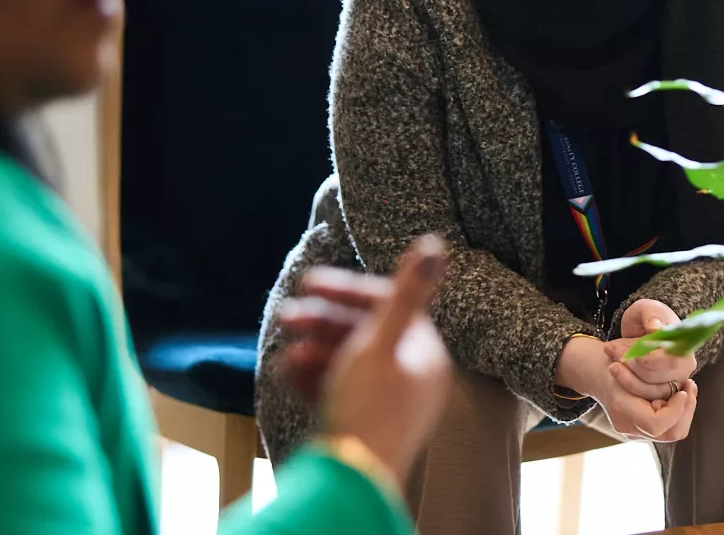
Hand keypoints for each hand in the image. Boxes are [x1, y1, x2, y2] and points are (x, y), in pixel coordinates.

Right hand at [278, 235, 451, 484]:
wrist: (349, 479)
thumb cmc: (369, 407)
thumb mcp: (382, 341)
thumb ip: (405, 292)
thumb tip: (436, 244)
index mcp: (426, 355)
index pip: (387, 305)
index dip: (346, 291)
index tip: (309, 283)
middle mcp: (413, 378)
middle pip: (364, 333)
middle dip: (323, 323)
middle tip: (287, 317)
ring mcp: (388, 402)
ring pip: (347, 362)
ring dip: (314, 352)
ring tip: (288, 357)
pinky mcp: (363, 422)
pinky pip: (338, 389)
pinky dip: (315, 379)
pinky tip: (290, 375)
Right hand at [556, 335, 698, 441]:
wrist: (596, 372)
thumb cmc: (614, 360)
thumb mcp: (631, 360)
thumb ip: (652, 374)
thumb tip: (680, 384)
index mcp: (621, 409)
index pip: (657, 424)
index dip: (676, 409)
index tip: (683, 389)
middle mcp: (628, 426)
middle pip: (670, 434)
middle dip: (686, 410)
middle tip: (689, 387)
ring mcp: (635, 431)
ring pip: (672, 433)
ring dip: (684, 411)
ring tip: (686, 389)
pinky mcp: (641, 430)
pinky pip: (667, 427)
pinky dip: (677, 411)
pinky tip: (678, 394)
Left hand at [606, 299, 697, 385]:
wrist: (645, 331)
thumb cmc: (649, 317)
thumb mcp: (647, 308)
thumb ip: (650, 314)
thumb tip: (655, 326)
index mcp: (685, 346)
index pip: (669, 361)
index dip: (645, 359)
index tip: (627, 351)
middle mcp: (684, 368)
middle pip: (655, 378)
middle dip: (629, 366)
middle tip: (610, 349)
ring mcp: (674, 382)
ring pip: (646, 391)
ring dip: (624, 375)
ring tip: (611, 354)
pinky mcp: (661, 392)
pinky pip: (641, 396)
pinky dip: (625, 383)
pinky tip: (616, 367)